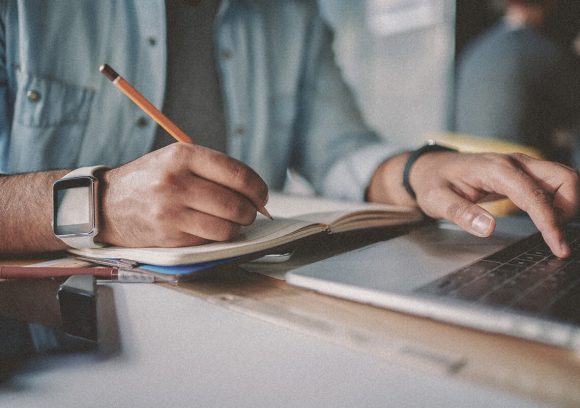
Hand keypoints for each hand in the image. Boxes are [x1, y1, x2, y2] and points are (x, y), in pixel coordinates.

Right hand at [97, 143, 268, 246]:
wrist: (108, 203)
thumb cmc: (151, 180)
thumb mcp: (177, 160)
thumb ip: (214, 171)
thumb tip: (256, 193)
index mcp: (183, 155)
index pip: (238, 174)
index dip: (258, 188)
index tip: (262, 196)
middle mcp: (176, 181)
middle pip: (236, 204)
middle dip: (250, 212)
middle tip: (249, 212)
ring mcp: (171, 210)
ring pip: (226, 227)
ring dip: (236, 227)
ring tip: (230, 222)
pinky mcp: (168, 235)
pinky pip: (209, 239)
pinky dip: (216, 236)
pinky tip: (209, 228)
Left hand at [369, 152, 578, 257]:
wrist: (431, 168)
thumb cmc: (433, 182)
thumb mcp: (436, 200)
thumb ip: (460, 213)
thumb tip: (488, 228)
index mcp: (495, 169)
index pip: (534, 195)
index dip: (549, 222)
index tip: (557, 247)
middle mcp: (514, 162)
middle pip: (564, 177)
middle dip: (568, 207)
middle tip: (554, 235)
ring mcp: (521, 166)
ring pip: (563, 179)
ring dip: (566, 204)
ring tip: (548, 229)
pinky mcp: (523, 174)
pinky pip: (553, 184)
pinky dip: (558, 202)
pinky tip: (545, 220)